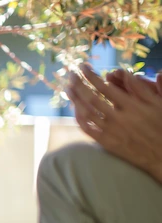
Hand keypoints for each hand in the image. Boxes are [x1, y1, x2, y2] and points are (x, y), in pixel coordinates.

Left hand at [68, 64, 161, 180]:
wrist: (161, 155)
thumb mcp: (159, 104)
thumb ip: (142, 88)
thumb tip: (127, 73)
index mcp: (132, 105)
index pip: (104, 87)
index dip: (90, 76)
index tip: (83, 66)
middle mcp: (119, 118)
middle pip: (91, 98)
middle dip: (78, 84)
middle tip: (71, 73)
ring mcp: (111, 131)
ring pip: (86, 113)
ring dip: (75, 99)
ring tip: (69, 88)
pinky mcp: (107, 143)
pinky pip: (87, 129)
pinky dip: (79, 118)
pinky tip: (76, 109)